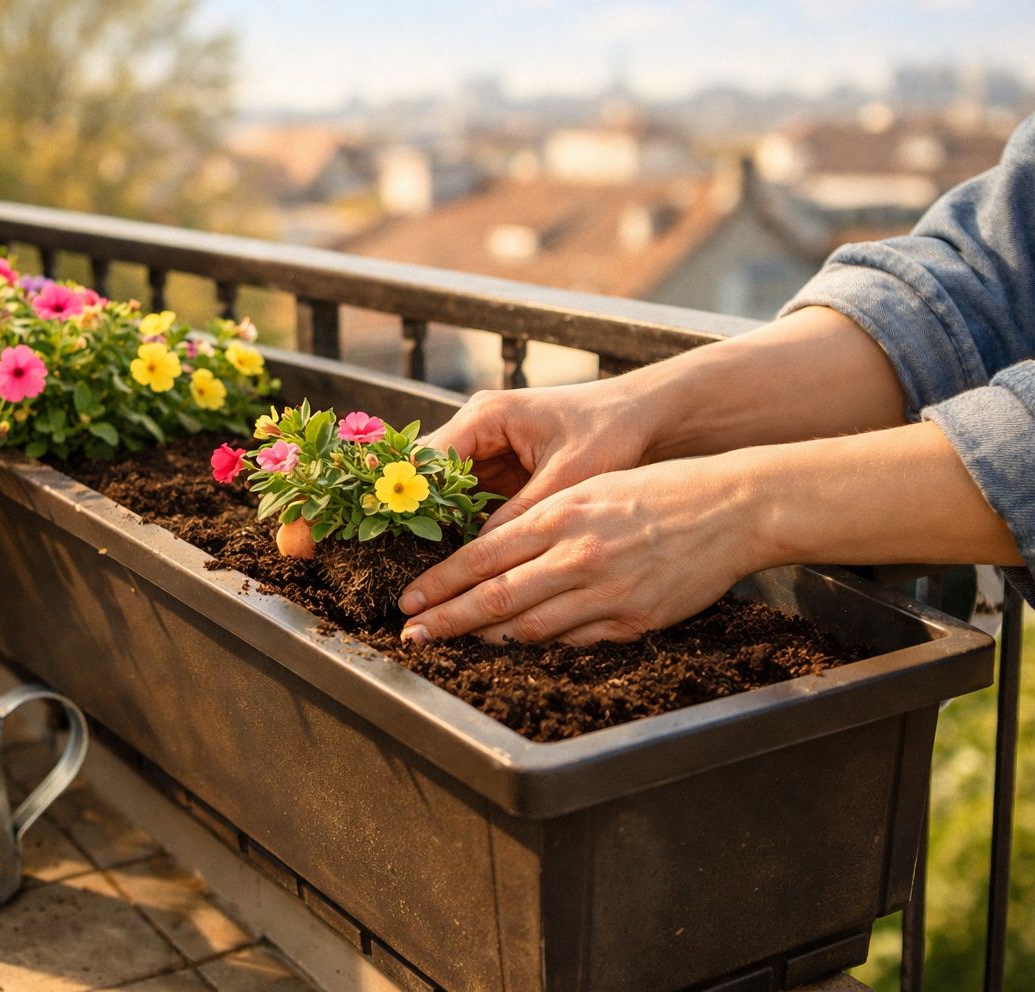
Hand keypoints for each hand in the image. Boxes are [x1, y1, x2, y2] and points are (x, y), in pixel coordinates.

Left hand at [397, 455, 758, 644]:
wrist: (731, 506)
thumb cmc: (656, 489)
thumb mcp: (588, 488)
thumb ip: (539, 520)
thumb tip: (488, 552)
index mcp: (559, 516)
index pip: (480, 557)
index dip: (439, 585)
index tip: (408, 603)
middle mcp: (576, 557)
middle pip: (493, 599)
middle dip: (446, 622)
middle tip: (411, 639)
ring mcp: (605, 594)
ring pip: (529, 629)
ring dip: (485, 641)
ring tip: (456, 646)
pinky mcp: (633, 621)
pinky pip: (574, 643)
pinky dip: (540, 648)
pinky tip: (516, 650)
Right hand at [423, 382, 658, 534]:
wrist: (645, 418)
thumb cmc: (610, 433)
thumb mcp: (566, 476)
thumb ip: (520, 513)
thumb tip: (479, 554)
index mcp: (486, 416)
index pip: (428, 459)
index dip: (416, 500)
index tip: (410, 540)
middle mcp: (478, 428)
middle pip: (430, 475)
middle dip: (426, 514)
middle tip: (416, 557)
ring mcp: (489, 448)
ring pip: (447, 490)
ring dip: (445, 522)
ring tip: (436, 563)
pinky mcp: (503, 467)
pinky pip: (472, 498)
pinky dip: (468, 523)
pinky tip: (466, 554)